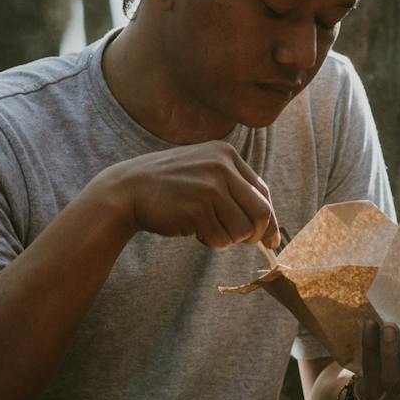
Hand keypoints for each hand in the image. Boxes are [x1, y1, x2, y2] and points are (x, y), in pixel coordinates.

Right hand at [94, 141, 280, 250]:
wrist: (128, 189)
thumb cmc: (168, 185)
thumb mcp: (202, 170)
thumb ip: (232, 186)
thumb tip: (267, 222)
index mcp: (226, 154)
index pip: (263, 192)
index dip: (270, 219)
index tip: (271, 240)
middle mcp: (222, 167)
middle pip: (261, 212)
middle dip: (258, 235)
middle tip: (249, 244)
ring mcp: (210, 188)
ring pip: (242, 231)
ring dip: (229, 240)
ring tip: (208, 231)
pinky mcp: (197, 210)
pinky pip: (221, 240)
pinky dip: (212, 243)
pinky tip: (195, 232)